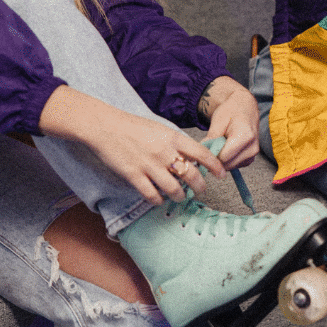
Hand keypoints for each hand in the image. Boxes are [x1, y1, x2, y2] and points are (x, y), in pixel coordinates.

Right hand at [38, 86, 223, 204]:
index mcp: (173, 138)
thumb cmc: (133, 127)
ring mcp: (149, 165)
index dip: (215, 166)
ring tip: (180, 196)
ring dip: (180, 196)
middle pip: (192, 176)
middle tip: (200, 190)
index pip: (202, 154)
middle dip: (200, 186)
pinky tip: (159, 199)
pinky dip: (158, 200)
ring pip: (174, 189)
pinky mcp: (134, 176)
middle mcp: (165, 152)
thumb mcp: (161, 129)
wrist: (105, 126)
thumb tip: (193, 158)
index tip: (221, 174)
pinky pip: (152, 195)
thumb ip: (177, 143)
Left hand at [198, 77, 259, 169]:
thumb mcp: (218, 120)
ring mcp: (253, 155)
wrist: (246, 108)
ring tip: (219, 144)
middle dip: (215, 158)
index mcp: (245, 136)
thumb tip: (203, 153)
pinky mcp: (250, 159)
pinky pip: (234, 165)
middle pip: (227, 164)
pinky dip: (227, 160)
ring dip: (221, 159)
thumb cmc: (232, 111)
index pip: (223, 157)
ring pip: (229, 167)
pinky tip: (225, 148)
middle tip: (210, 144)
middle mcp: (252, 148)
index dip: (211, 154)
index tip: (204, 147)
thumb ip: (212, 138)